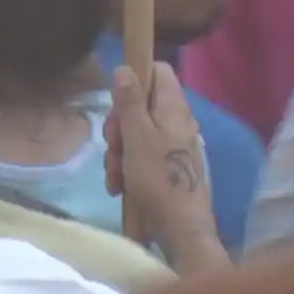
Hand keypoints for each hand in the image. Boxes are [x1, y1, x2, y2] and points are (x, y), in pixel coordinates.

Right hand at [105, 64, 213, 249]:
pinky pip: (140, 156)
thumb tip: (126, 67)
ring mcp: (173, 144)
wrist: (179, 226)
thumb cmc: (158, 178)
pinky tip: (120, 187)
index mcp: (174, 108)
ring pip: (136, 134)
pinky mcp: (167, 165)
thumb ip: (130, 101)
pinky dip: (127, 168)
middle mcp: (177, 121)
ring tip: (116, 176)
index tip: (118, 101)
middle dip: (120, 126)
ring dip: (119, 153)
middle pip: (140, 105)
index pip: (158, 71)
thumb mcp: (137, 136)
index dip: (135, 79)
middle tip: (114, 145)